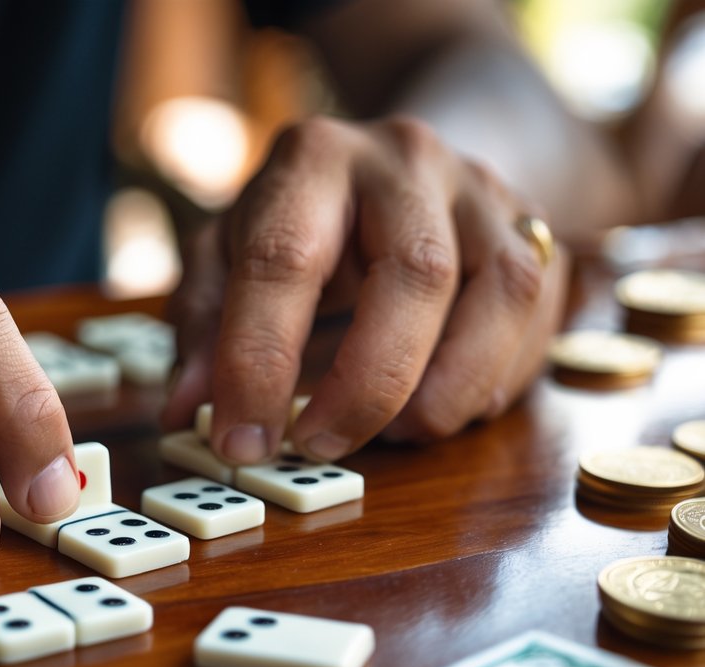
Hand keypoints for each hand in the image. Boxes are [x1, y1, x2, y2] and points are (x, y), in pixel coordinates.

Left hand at [165, 116, 566, 460]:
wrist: (397, 163)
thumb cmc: (297, 222)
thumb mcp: (226, 255)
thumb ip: (203, 326)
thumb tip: (186, 411)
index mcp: (310, 159)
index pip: (283, 260)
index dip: (258, 361)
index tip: (240, 441)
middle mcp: (406, 159)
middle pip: (416, 273)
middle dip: (367, 384)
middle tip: (321, 446)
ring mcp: (485, 190)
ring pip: (501, 294)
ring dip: (446, 389)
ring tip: (391, 434)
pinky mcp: (536, 232)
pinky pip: (539, 319)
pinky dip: (490, 382)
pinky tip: (438, 407)